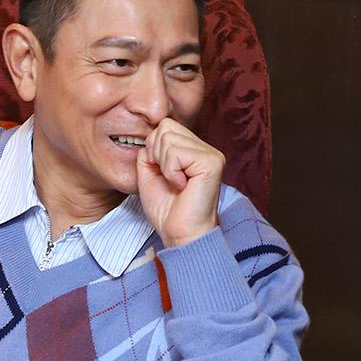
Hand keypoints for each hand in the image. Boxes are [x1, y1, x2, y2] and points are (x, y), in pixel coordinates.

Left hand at [136, 118, 223, 247]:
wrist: (179, 234)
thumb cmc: (167, 210)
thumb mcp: (149, 173)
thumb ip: (149, 151)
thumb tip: (151, 134)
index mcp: (194, 150)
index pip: (166, 126)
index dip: (153, 148)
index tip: (161, 173)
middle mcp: (206, 149)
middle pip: (166, 126)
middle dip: (156, 153)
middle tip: (168, 178)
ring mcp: (211, 154)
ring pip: (169, 138)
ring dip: (164, 165)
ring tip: (176, 183)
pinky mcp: (212, 162)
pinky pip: (176, 152)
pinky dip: (171, 171)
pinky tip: (182, 186)